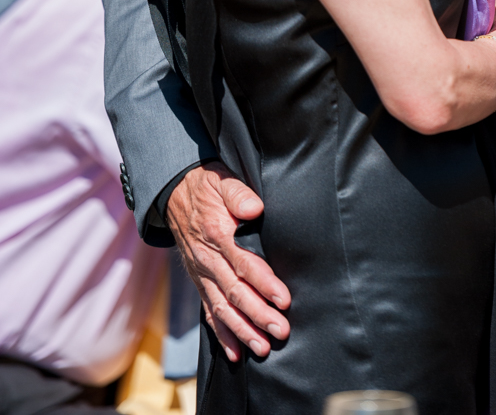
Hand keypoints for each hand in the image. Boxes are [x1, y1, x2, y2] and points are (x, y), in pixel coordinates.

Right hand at [166, 161, 290, 361]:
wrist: (173, 192)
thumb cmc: (206, 185)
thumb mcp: (222, 180)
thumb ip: (238, 194)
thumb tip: (254, 209)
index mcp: (216, 233)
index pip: (243, 263)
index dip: (264, 282)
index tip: (283, 299)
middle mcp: (207, 258)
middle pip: (235, 292)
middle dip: (258, 315)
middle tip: (281, 331)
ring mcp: (201, 273)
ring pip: (222, 307)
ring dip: (243, 331)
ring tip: (263, 348)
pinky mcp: (199, 281)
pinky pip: (209, 311)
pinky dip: (222, 334)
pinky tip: (236, 353)